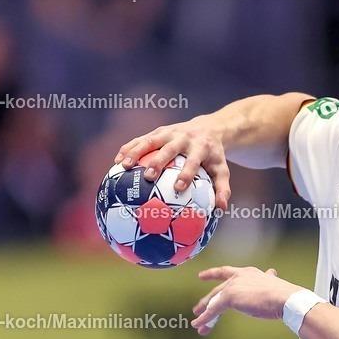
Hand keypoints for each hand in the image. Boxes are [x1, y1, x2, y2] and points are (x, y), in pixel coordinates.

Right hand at [114, 117, 231, 208]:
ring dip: (136, 152)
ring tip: (122, 167)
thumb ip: (222, 189)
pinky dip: (129, 148)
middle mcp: (184, 137)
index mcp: (201, 148)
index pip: (193, 161)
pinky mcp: (159, 131)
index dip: (186, 173)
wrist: (209, 128)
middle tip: (147, 177)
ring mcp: (169, 132)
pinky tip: (117, 161)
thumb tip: (220, 210)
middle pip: (169, 149)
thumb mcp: (222, 170)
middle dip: (158, 161)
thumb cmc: (214, 156)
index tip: (178, 188)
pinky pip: (141, 138)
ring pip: (150, 140)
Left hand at [191, 265, 301, 334]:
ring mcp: (233, 286)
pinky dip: (205, 318)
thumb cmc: (283, 295)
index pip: (226, 272)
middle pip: (217, 290)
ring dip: (205, 313)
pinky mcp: (229, 297)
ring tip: (197, 322)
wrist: (285, 298)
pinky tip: (198, 325)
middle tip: (197, 308)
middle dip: (207, 300)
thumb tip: (272, 273)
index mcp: (248, 273)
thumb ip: (268, 279)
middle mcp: (238, 276)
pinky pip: (213, 310)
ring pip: (214, 301)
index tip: (202, 276)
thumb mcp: (272, 284)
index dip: (213, 273)